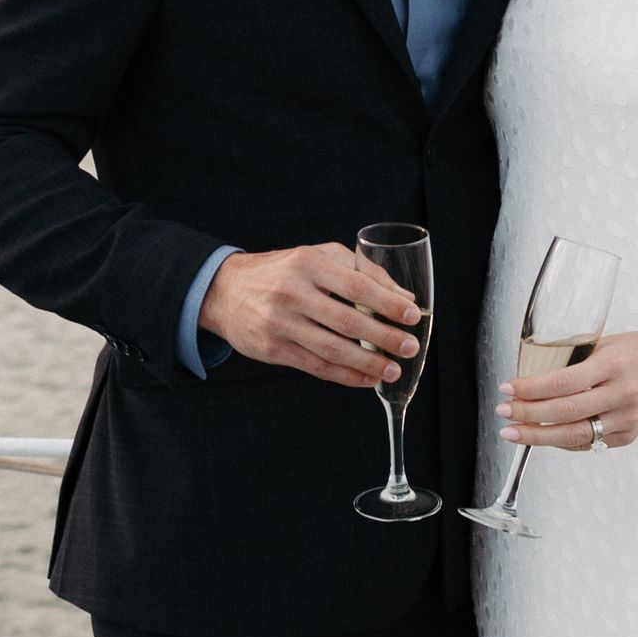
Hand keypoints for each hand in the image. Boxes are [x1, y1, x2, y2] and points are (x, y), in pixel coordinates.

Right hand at [202, 243, 423, 392]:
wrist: (224, 290)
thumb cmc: (282, 272)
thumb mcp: (318, 257)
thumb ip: (361, 271)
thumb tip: (403, 296)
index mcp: (308, 264)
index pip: (356, 285)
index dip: (387, 303)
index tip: (412, 315)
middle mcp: (292, 292)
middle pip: (347, 321)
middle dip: (384, 338)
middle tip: (410, 347)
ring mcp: (280, 323)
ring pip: (332, 349)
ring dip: (368, 364)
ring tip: (393, 370)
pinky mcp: (272, 349)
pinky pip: (316, 367)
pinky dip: (345, 375)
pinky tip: (366, 378)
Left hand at [499, 323, 637, 451]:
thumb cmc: (635, 350)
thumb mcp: (603, 344)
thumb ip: (572, 362)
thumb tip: (529, 379)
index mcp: (613, 365)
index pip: (563, 382)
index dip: (531, 389)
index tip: (506, 388)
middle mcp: (622, 395)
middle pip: (565, 412)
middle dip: (528, 415)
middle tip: (503, 413)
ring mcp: (627, 420)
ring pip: (575, 435)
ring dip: (539, 436)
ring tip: (513, 432)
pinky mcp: (628, 436)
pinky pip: (588, 443)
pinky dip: (562, 440)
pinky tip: (543, 435)